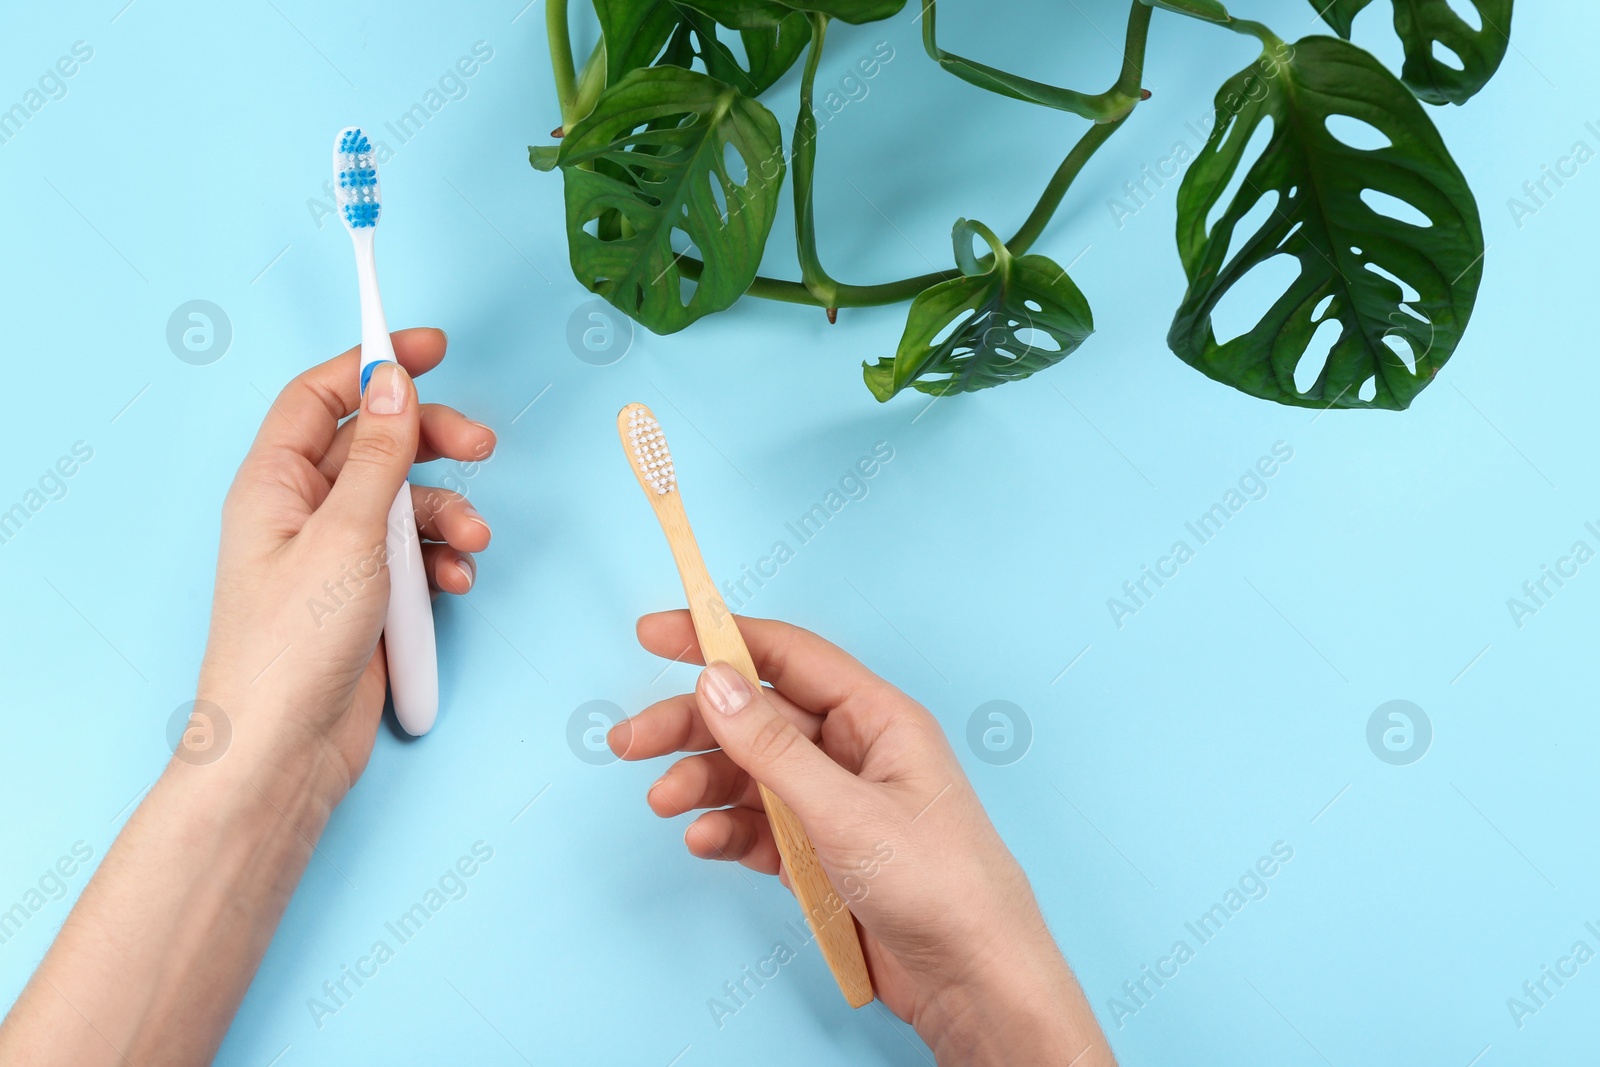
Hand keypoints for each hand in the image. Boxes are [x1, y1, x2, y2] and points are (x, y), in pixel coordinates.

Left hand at [197, 328, 493, 798]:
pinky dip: (443, 559)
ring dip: (448, 514)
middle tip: (481, 446)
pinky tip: (456, 579)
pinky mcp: (368, 598)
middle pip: (378, 446)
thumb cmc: (291, 648)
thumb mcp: (347, 536)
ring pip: (406, 503)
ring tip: (471, 541)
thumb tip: (393, 383)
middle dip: (433, 444)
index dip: (373, 364)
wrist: (286, 751)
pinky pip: (416, 555)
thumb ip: (379, 456)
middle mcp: (304, 512)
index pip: (322, 396)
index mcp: (275, 484)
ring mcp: (338, 556)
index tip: (429, 346)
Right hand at [609, 613, 1114, 1065]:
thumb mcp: (845, 809)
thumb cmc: (941, 885)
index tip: (655, 634)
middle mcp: (855, 753)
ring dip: (702, 784)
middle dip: (691, 726)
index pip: (787, 658)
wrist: (973, 981)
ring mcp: (837, 805)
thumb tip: (715, 682)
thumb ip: (772, 747)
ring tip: (664, 804)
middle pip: (756, 719)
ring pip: (750, 775)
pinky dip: (727, 830)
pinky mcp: (823, 854)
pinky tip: (703, 841)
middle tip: (628, 741)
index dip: (719, 639)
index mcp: (877, 718)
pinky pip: (760, 827)